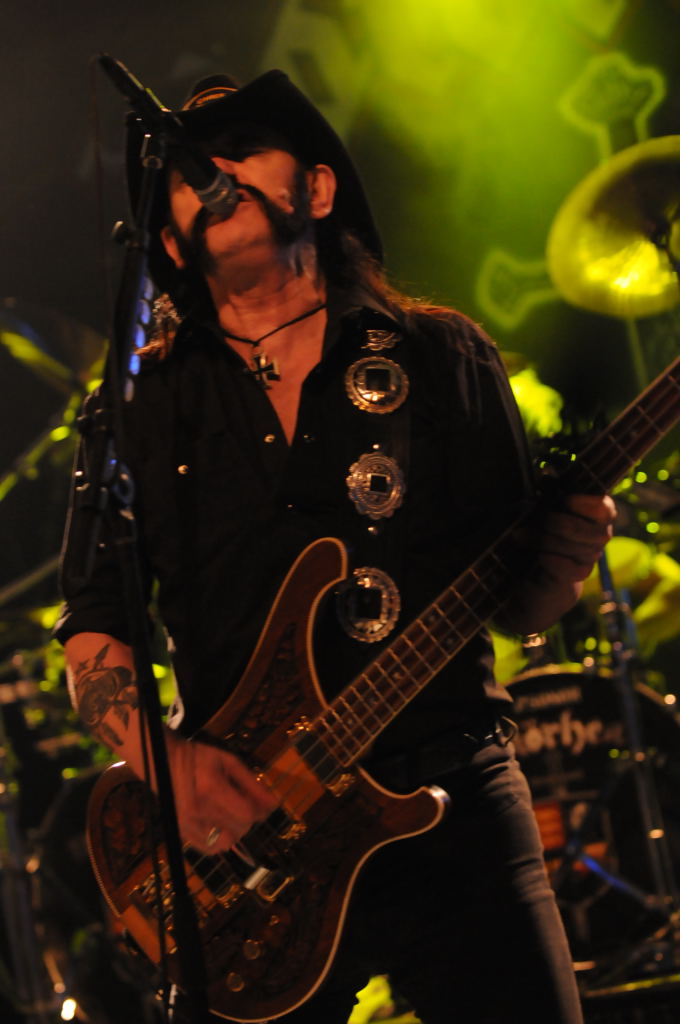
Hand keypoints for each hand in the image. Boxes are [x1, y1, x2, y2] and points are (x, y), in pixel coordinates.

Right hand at [165, 732, 278, 852]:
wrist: (165, 762)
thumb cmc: (200, 758)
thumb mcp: (229, 762)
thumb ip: (252, 784)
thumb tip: (275, 805)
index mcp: (212, 788)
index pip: (247, 815)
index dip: (257, 810)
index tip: (255, 800)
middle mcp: (199, 810)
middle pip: (239, 830)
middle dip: (247, 819)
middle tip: (240, 803)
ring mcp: (188, 824)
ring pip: (226, 844)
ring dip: (235, 832)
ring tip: (229, 815)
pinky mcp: (181, 832)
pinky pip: (209, 850)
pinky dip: (220, 842)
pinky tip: (219, 826)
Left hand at [500, 493, 616, 633]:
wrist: (533, 569)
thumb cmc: (541, 528)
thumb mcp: (543, 505)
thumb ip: (549, 489)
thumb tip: (546, 472)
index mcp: (596, 513)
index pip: (605, 508)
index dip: (586, 504)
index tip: (565, 500)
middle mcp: (599, 535)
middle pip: (590, 531)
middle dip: (558, 523)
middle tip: (536, 518)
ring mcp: (591, 556)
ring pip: (577, 549)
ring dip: (546, 541)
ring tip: (520, 535)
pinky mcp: (579, 575)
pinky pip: (572, 569)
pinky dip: (552, 561)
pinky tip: (538, 556)